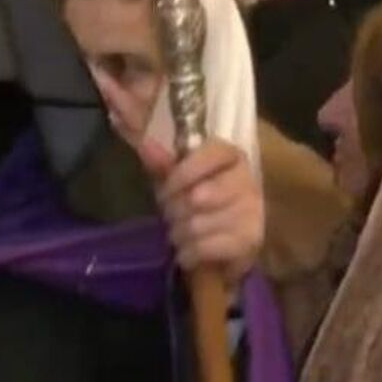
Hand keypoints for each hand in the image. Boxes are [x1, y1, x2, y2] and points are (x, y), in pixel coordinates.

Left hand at [96, 70, 263, 284]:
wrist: (227, 245)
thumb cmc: (197, 205)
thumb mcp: (176, 178)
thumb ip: (158, 158)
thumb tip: (129, 128)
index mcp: (231, 156)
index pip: (211, 153)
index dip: (183, 174)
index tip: (167, 188)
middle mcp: (247, 180)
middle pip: (196, 195)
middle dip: (174, 210)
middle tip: (174, 214)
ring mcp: (252, 211)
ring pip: (196, 224)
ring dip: (179, 234)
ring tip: (182, 233)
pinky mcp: (251, 241)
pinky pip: (204, 246)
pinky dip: (190, 253)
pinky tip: (190, 252)